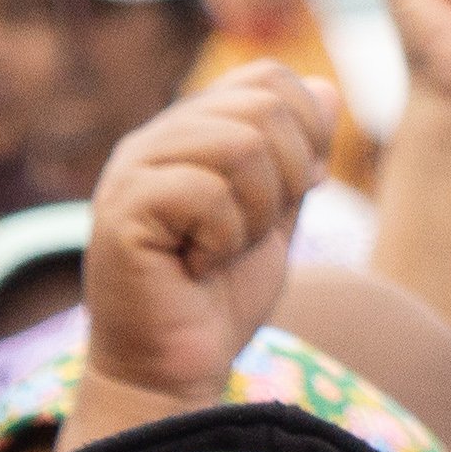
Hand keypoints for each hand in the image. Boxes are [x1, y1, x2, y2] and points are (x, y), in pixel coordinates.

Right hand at [80, 64, 336, 407]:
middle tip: (253, 236)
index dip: (305, 133)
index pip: (267, 78)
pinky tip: (195, 269)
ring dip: (256, 215)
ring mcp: (134, 170)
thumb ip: (297, 157)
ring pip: (242, 146)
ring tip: (221, 253)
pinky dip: (224, 241)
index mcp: (190, 132)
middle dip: (287, 180)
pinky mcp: (124, 209)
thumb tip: (326, 89)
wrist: (171, 373)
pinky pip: (208, 193)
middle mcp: (157, 139)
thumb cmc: (218, 302)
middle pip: (263, 106)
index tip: (293, 197)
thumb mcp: (276, 219)